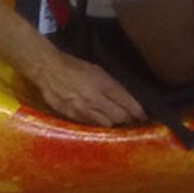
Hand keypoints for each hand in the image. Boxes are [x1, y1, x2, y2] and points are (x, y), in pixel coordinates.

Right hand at [28, 49, 145, 126]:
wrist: (48, 70)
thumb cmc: (75, 67)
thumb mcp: (98, 71)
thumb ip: (112, 86)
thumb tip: (126, 100)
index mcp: (103, 83)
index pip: (126, 102)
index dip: (137, 111)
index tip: (144, 116)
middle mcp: (94, 98)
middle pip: (119, 117)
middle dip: (127, 119)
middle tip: (131, 119)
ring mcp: (83, 110)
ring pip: (106, 124)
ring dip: (113, 123)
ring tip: (116, 121)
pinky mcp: (72, 117)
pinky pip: (91, 125)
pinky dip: (98, 124)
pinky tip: (100, 121)